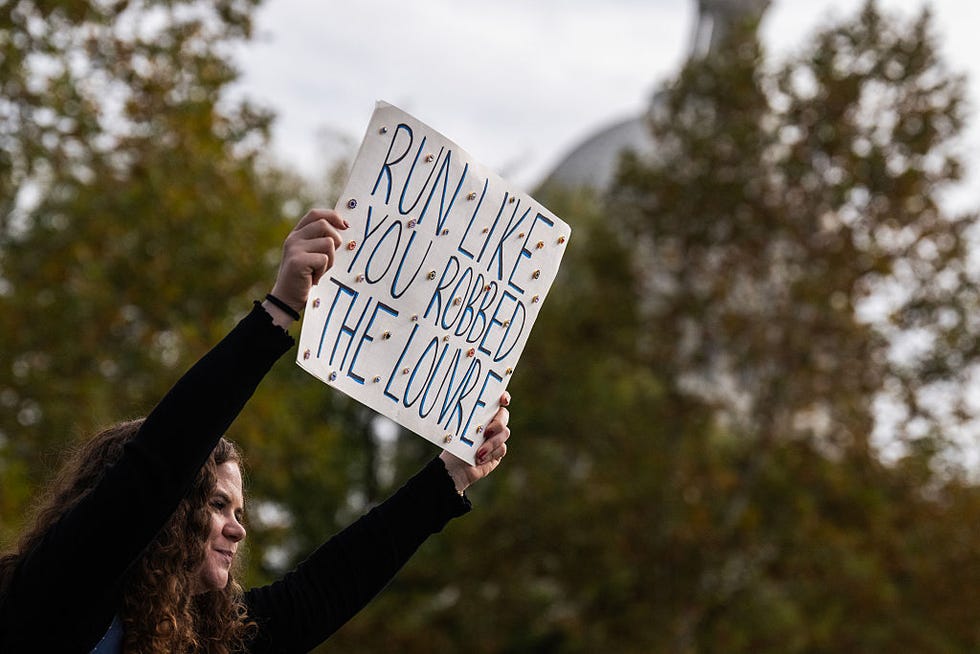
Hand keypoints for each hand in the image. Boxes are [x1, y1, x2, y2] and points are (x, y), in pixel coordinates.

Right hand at [265, 209, 346, 324]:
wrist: (286, 299)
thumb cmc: (304, 278)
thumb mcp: (311, 255)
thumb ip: (321, 241)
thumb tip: (344, 228)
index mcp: (297, 234)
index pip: (316, 214)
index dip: (333, 216)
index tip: (345, 226)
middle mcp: (294, 238)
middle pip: (325, 225)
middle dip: (335, 241)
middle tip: (329, 259)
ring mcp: (294, 248)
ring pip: (328, 243)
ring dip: (330, 260)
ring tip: (319, 271)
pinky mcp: (297, 261)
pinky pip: (324, 259)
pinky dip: (323, 271)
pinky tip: (314, 278)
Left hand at [440, 392, 510, 493]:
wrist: (455, 467)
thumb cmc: (454, 446)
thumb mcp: (459, 430)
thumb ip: (469, 420)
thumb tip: (470, 409)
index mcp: (482, 414)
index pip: (497, 401)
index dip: (504, 398)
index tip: (503, 400)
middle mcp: (491, 424)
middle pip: (504, 416)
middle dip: (497, 423)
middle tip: (486, 432)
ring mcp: (496, 437)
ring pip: (504, 434)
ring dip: (491, 443)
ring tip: (478, 452)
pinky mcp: (498, 452)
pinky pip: (501, 449)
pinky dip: (490, 453)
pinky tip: (479, 459)